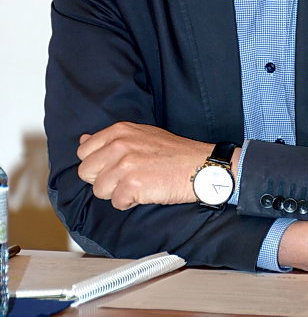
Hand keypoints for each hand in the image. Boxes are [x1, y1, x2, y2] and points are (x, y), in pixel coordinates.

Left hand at [77, 122, 218, 209]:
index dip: (97, 164)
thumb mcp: (140, 135)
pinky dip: (130, 202)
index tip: (113, 167)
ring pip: (99, 190)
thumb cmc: (173, 152)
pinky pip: (116, 202)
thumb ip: (110, 139)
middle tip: (127, 178)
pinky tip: (146, 191)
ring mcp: (125, 164)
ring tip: (139, 184)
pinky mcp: (132, 184)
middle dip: (103, 180)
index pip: (84, 152)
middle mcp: (119, 144)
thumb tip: (83, 141)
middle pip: (86, 172)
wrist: (200, 166)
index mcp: (119, 130)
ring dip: (117, 193)